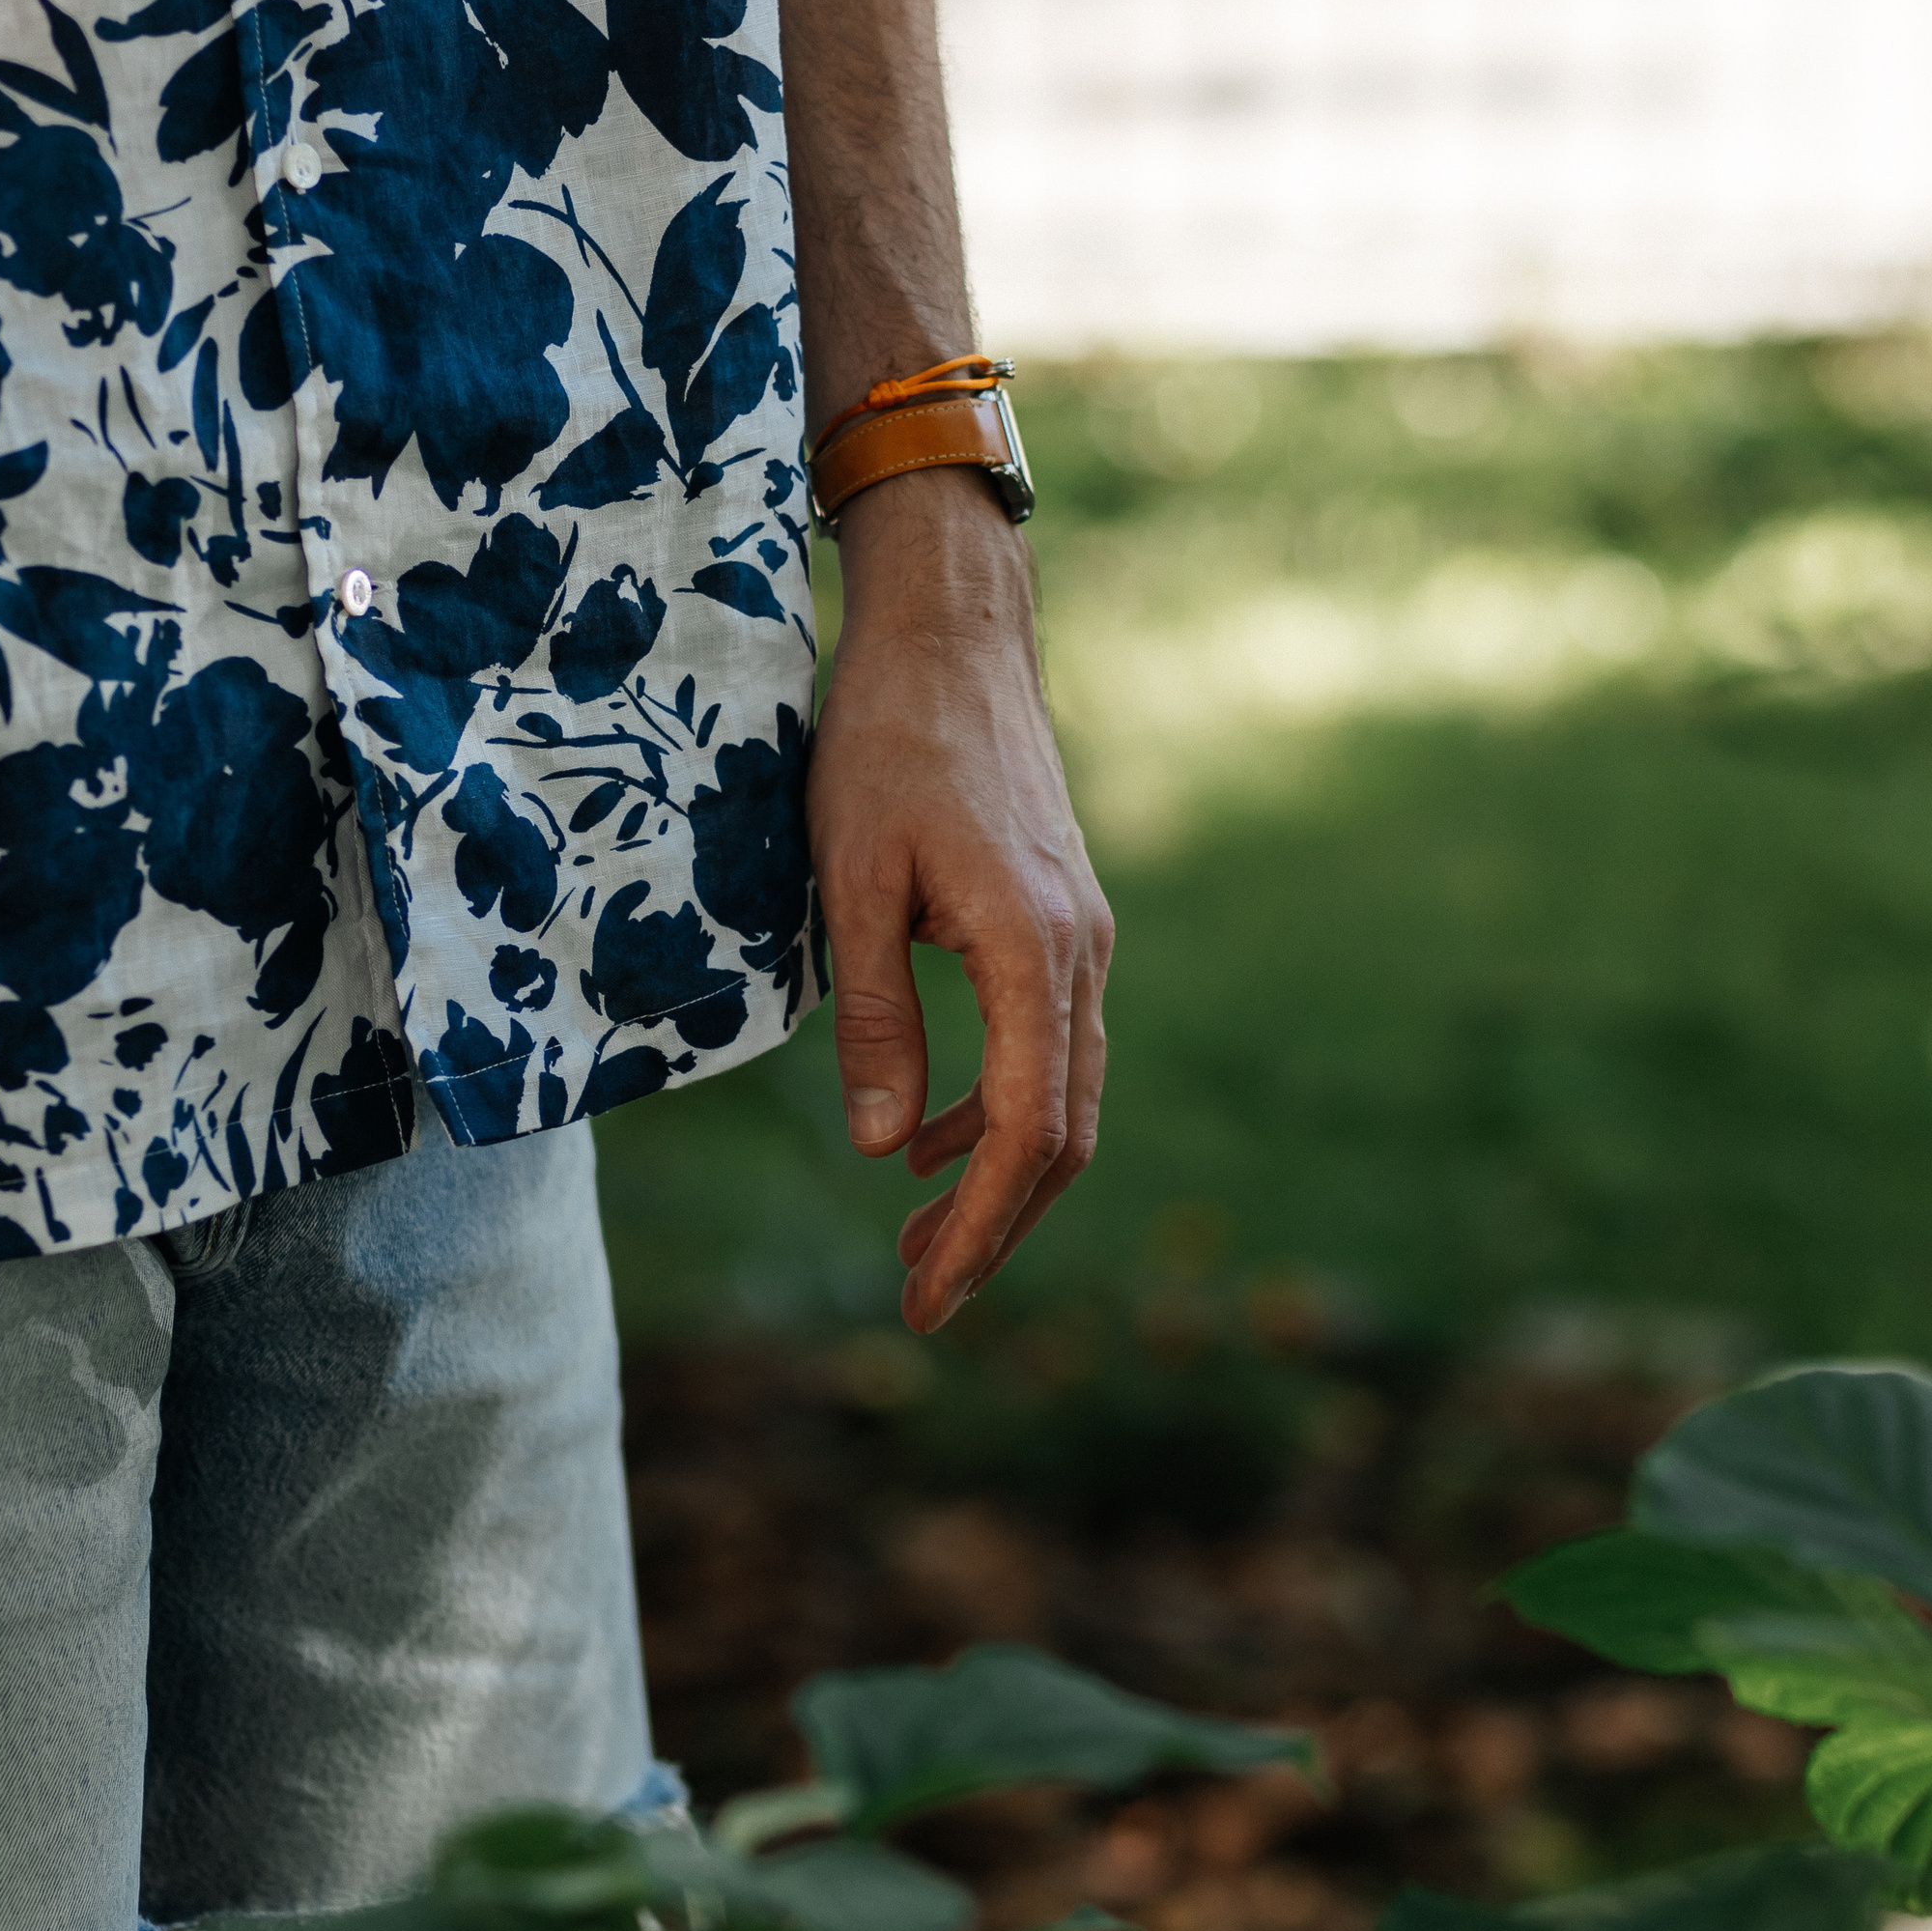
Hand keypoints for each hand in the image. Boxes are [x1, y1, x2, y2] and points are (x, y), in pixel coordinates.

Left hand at [808, 467, 1112, 1335]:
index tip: (931, 1296)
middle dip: (997, 1226)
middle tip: (924, 1296)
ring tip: (918, 1237)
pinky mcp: (1062, 921)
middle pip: (1064, 1133)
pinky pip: (1047, 1045)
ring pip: (1063, 1095)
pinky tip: (925, 1134)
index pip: (1026, 1130)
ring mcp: (1081, 937)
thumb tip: (879, 1153)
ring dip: (998, 1176)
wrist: (954, 634)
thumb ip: (872, 1018)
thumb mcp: (850, 881)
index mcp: (1035, 951)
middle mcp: (1080, 954)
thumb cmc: (887, 742)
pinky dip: (997, 1108)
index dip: (981, 1226)